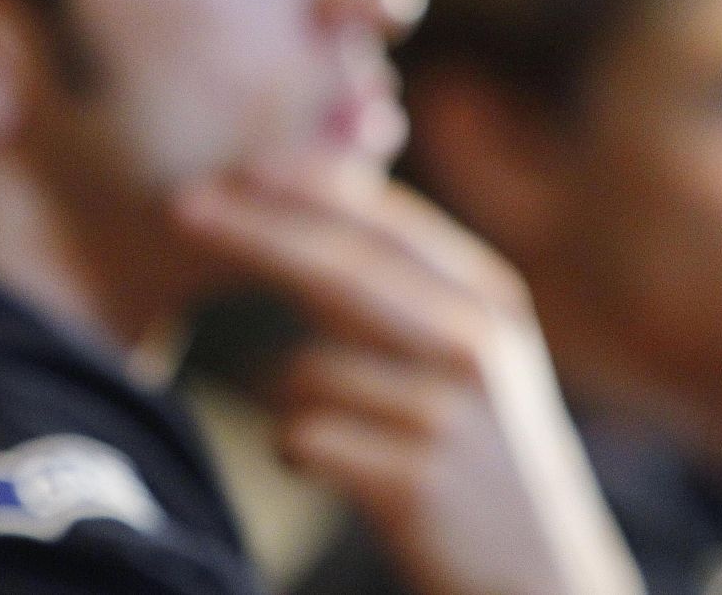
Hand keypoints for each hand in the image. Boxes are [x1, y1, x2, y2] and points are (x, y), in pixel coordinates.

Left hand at [174, 157, 644, 594]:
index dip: (302, 187)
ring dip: (290, 397)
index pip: (381, 220)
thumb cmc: (480, 448)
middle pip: (338, 268)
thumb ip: (409, 279)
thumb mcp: (472, 351)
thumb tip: (314, 192)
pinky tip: (329, 468)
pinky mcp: (415, 481)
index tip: (236, 168)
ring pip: (305, 367)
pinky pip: (302, 438)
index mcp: (486, 298)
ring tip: (341, 434)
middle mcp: (474, 343)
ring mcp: (448, 413)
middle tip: (179, 208)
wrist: (541, 576)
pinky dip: (295, 449)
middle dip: (251, 231)